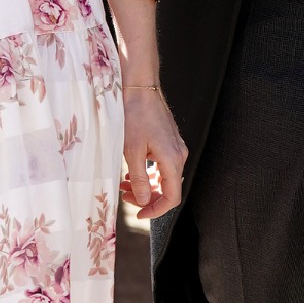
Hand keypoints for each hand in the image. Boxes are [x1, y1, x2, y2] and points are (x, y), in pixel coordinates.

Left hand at [120, 87, 186, 220]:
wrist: (140, 88)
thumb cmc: (134, 116)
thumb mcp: (131, 151)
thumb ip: (138, 179)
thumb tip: (143, 201)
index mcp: (172, 160)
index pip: (172, 197)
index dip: (156, 210)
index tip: (139, 214)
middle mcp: (179, 156)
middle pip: (168, 189)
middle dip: (147, 198)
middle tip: (125, 196)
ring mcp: (176, 148)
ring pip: (164, 178)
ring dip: (146, 186)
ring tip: (124, 185)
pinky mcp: (170, 142)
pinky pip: (163, 166)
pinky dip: (149, 173)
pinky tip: (132, 172)